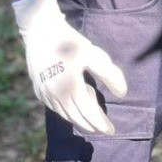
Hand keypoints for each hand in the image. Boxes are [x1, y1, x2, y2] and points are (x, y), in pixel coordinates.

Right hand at [12, 0, 127, 133]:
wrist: (40, 30)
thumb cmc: (70, 41)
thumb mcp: (93, 54)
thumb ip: (109, 74)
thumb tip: (122, 94)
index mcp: (71, 87)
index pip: (89, 113)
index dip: (101, 123)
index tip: (111, 130)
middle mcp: (56, 95)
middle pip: (76, 118)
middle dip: (91, 126)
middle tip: (103, 129)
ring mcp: (45, 94)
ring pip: (64, 115)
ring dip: (79, 120)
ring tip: (91, 121)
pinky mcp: (38, 91)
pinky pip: (55, 108)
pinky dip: (66, 112)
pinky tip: (74, 109)